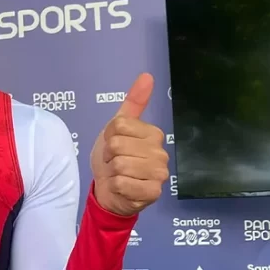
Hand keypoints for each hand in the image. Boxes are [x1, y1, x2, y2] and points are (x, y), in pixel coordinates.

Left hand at [90, 73, 169, 216]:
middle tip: (114, 162)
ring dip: (111, 171)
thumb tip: (147, 76)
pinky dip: (115, 186)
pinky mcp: (153, 193)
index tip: (112, 145)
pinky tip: (122, 188)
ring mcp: (159, 174)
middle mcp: (161, 153)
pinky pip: (122, 183)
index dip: (108, 136)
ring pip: (119, 164)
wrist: (109, 190)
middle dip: (109, 155)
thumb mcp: (117, 128)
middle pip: (118, 144)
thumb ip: (133, 103)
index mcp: (153, 134)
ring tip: (118, 174)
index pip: (119, 125)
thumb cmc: (113, 158)